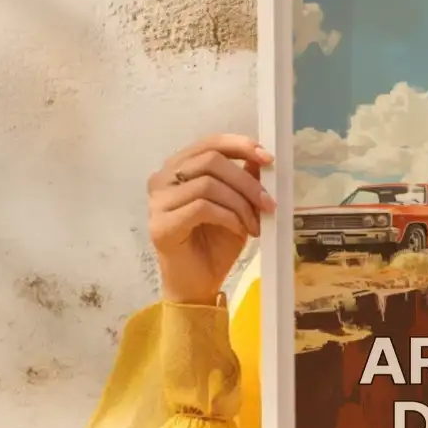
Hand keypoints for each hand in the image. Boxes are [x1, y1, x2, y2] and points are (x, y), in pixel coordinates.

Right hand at [148, 134, 275, 305]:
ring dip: (241, 204)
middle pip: (211, 160)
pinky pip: (202, 207)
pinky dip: (229, 217)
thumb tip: (260, 158)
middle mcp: (163, 179)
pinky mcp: (162, 224)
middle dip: (247, 182)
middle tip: (268, 204)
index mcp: (179, 168)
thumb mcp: (237, 208)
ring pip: (208, 184)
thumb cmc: (214, 245)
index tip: (268, 158)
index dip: (240, 145)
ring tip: (255, 225)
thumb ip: (243, 181)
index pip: (209, 143)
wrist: (198, 284)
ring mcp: (158, 201)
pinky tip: (239, 231)